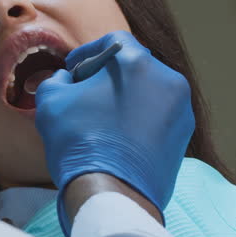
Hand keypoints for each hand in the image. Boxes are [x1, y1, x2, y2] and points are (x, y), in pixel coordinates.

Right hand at [35, 31, 193, 236]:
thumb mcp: (52, 100)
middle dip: (109, 77)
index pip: (113, 42)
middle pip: (135, 67)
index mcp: (139, 64)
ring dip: (127, 99)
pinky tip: (119, 137)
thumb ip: (58, 79)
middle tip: (86, 93)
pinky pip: (158, 118)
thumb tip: (67, 81)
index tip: (75, 69)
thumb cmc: (80, 142)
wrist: (112, 194)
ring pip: (149, 93)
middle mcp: (168, 82)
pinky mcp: (183, 138)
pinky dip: (140, 121)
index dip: (89, 52)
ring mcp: (180, 112)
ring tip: (103, 119)